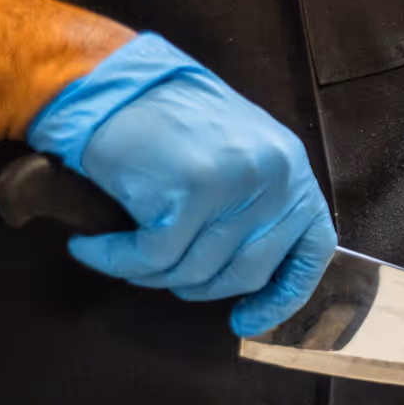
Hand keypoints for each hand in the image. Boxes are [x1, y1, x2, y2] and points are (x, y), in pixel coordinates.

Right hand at [27, 33, 335, 335]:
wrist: (111, 84)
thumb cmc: (167, 124)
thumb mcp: (238, 157)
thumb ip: (257, 209)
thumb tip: (252, 281)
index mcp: (292, 171)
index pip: (311, 251)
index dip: (282, 297)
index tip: (246, 320)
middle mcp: (274, 177)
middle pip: (245, 273)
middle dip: (197, 286)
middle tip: (156, 271)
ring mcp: (234, 184)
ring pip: (195, 271)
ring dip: (148, 274)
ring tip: (121, 252)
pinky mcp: (188, 192)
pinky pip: (151, 258)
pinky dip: (114, 260)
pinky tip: (91, 247)